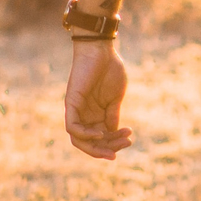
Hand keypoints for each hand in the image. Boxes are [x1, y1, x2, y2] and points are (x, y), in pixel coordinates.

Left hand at [64, 39, 130, 159]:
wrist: (101, 51)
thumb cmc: (110, 70)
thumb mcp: (115, 98)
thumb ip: (112, 116)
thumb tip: (113, 133)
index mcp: (95, 115)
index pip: (101, 138)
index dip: (113, 143)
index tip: (129, 140)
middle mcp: (84, 116)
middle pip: (90, 142)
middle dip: (106, 149)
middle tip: (124, 145)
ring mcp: (76, 110)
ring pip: (79, 140)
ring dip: (96, 146)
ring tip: (114, 144)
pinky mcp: (71, 104)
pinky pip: (72, 128)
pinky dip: (85, 135)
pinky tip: (101, 132)